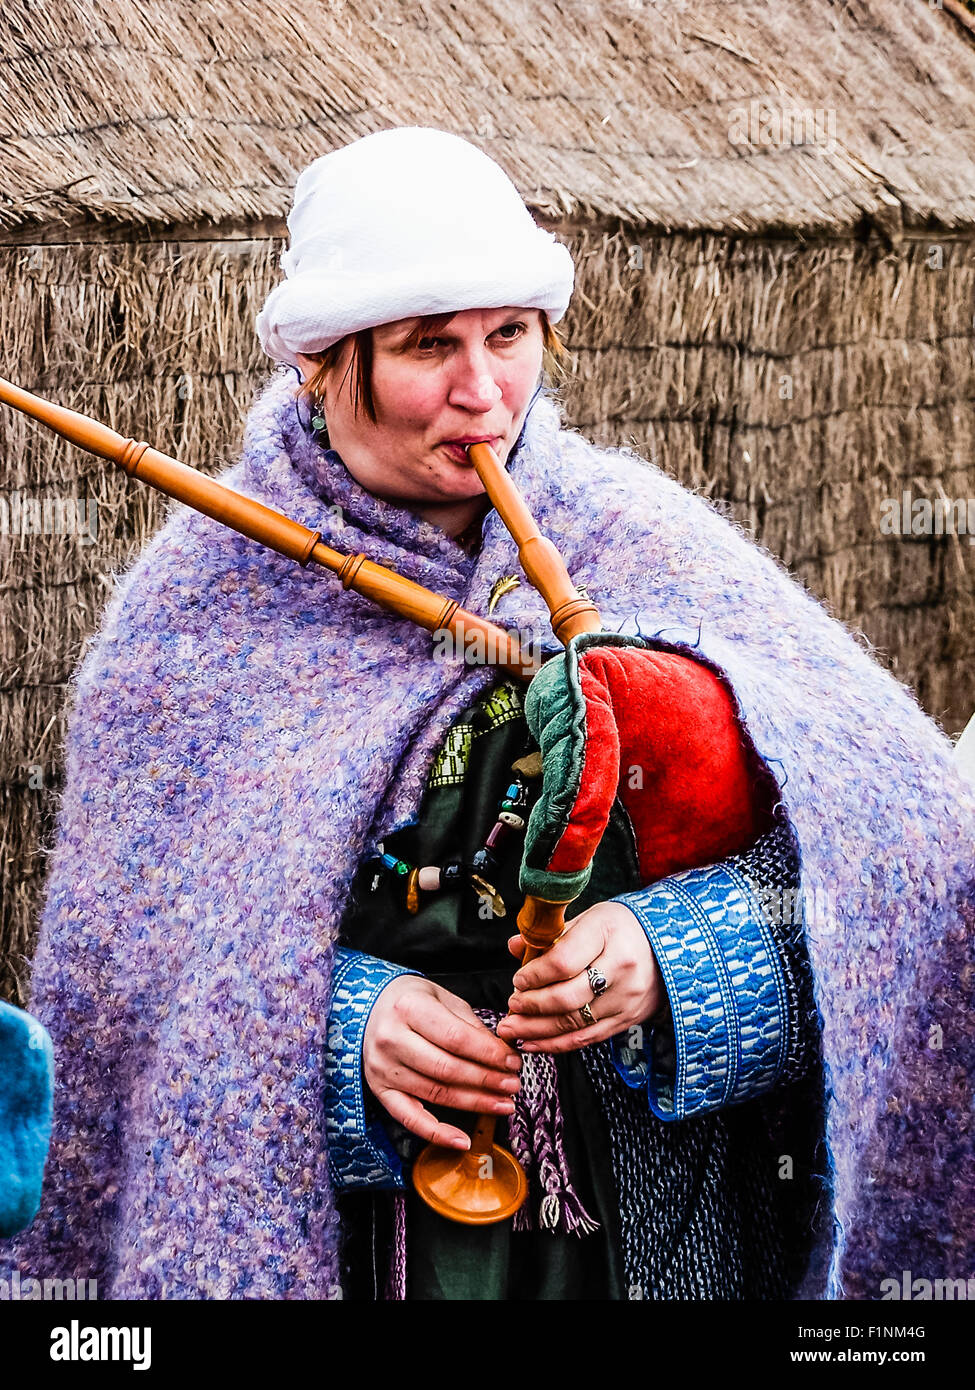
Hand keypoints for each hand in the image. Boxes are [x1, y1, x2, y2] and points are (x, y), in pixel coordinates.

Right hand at [362, 975, 521, 1150]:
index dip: (489, 1054)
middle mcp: (391, 1039)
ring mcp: (383, 1068)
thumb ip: (470, 1025)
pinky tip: (462, 1140)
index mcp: (409, 1008)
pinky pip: (410, 1119)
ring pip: (435, 1093)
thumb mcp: (442, 998)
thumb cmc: (411, 1000)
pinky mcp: (380, 1090)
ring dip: (474, 1103)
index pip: (456, 1038)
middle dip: (487, 1080)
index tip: (512, 1062)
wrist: (370, 1007)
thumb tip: (502, 1052)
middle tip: (512, 1085)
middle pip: (447, 1068)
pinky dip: (437, 1133)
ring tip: (502, 1104)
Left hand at [495, 900, 663, 1053]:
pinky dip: (557, 1044)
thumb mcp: (587, 918)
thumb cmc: (619, 928)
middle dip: (532, 1006)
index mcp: (607, 932)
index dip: (534, 975)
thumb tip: (515, 946)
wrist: (666, 945)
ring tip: (511, 1028)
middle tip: (512, 1005)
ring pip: (575, 1022)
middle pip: (567, 997)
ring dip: (537, 1030)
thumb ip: (551, 935)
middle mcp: (621, 966)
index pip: (562, 961)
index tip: (518, 980)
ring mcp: (627, 997)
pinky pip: (588, 1038)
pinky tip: (534, 1042)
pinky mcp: (628, 1018)